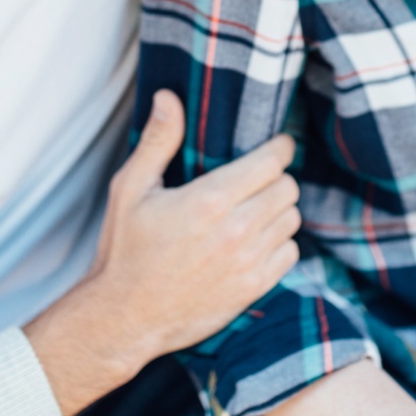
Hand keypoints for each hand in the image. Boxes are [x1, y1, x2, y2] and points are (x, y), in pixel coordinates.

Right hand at [25, 91, 300, 415]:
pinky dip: (278, 245)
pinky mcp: (255, 287)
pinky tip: (251, 243)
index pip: (273, 160)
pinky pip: (291, 252)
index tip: (273, 147)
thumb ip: (158, 141)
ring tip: (249, 213)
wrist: (123, 318)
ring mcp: (249, 261)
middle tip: (252, 184)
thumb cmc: (124, 251)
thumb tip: (169, 98)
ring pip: (292, 218)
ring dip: (277, 212)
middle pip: (288, 187)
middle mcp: (236, 229)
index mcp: (210, 200)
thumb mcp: (130, 190)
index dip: (278, 149)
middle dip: (274, 180)